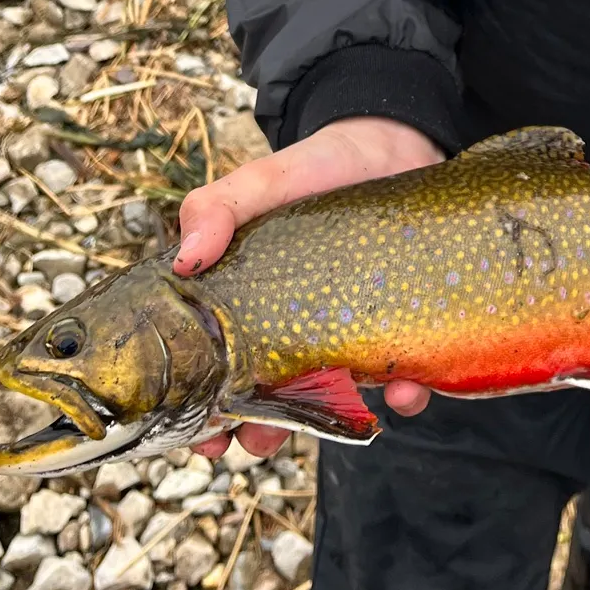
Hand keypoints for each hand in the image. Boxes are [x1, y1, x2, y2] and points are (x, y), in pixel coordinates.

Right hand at [178, 116, 445, 459]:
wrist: (398, 147)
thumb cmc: (319, 167)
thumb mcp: (261, 182)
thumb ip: (217, 209)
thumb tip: (184, 259)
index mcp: (249, 307)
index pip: (214, 372)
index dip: (202, 412)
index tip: (197, 435)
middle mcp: (296, 332)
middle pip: (268, 403)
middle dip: (259, 433)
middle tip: (255, 443)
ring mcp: (350, 337)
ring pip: (336, 402)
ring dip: (333, 422)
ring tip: (336, 420)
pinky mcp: (404, 332)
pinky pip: (404, 380)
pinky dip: (405, 394)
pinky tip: (405, 388)